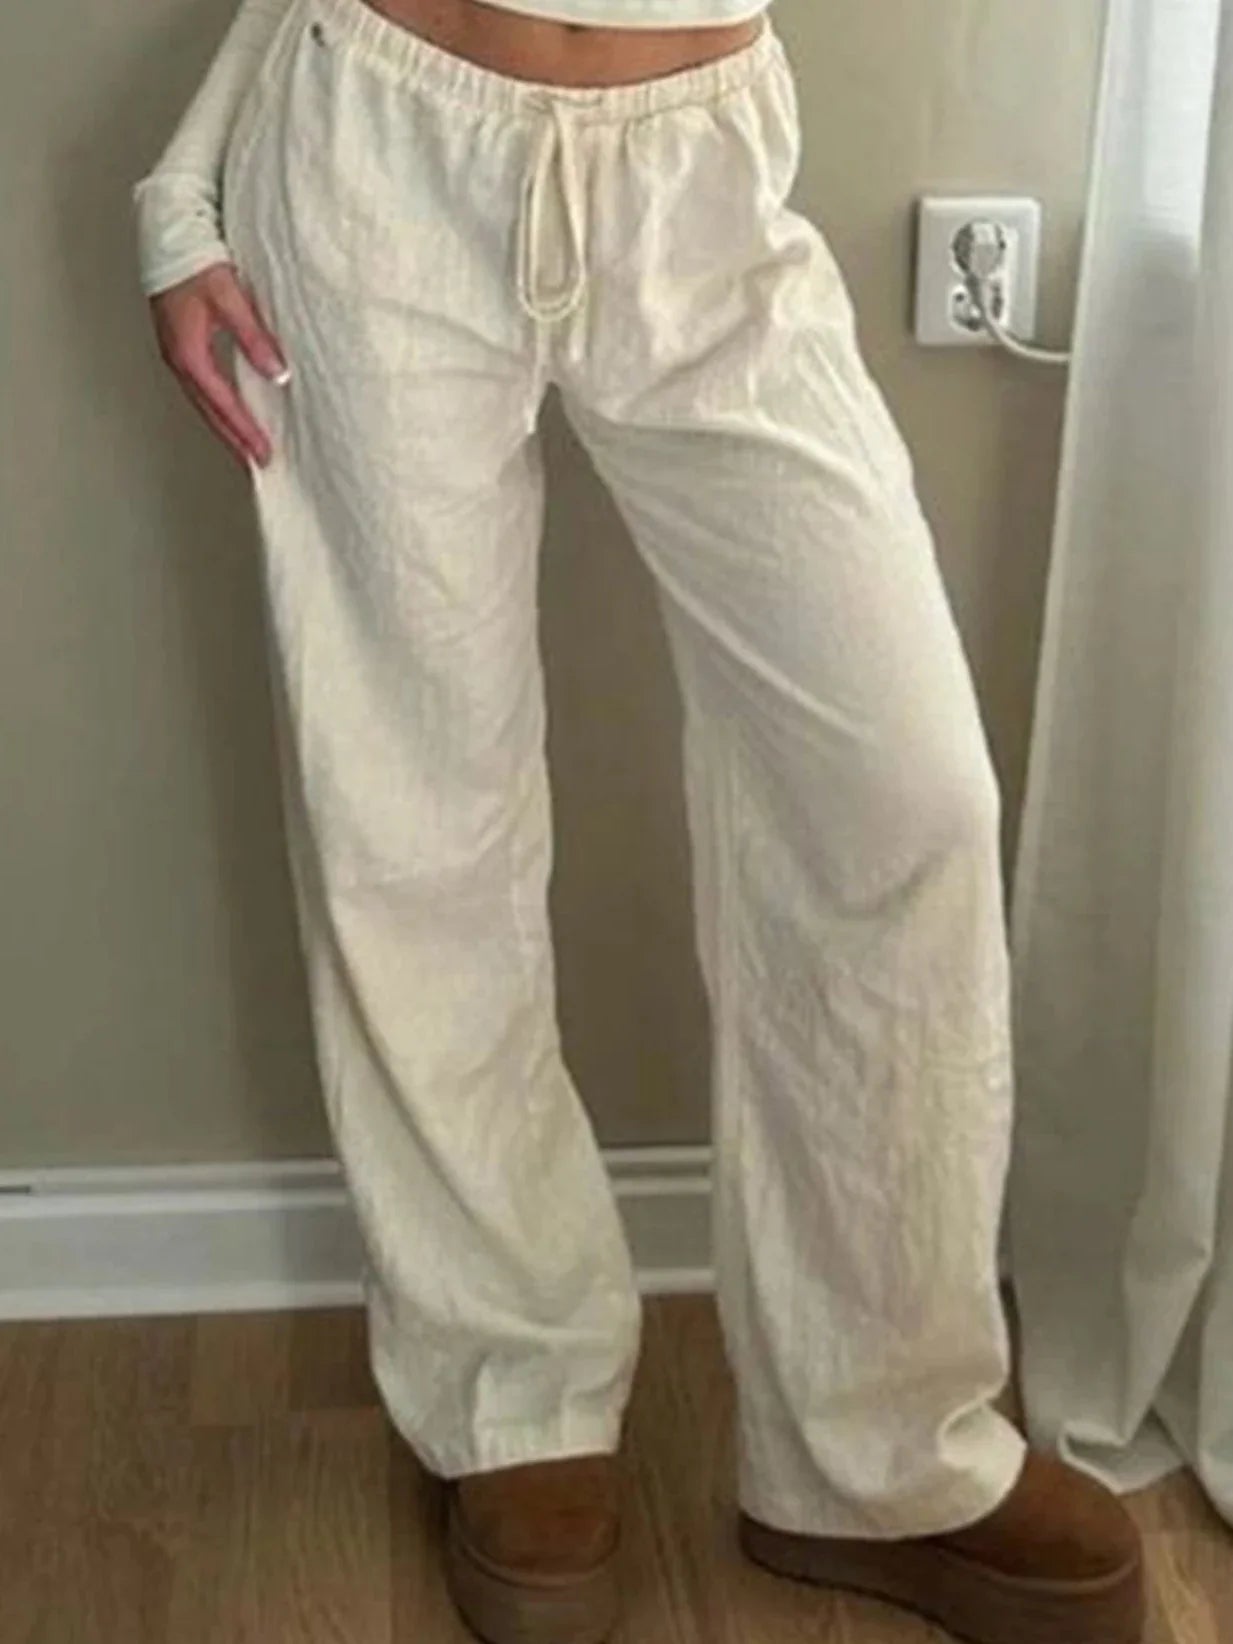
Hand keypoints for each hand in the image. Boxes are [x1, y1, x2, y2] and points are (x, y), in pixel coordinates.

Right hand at [150, 261, 289, 468]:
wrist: (168, 234)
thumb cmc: (195, 260)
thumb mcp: (230, 298)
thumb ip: (254, 337)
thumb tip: (278, 374)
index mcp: (188, 352)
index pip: (222, 404)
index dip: (244, 431)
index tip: (263, 454)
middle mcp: (178, 359)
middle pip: (209, 412)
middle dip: (234, 440)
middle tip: (257, 464)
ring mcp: (175, 353)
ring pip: (203, 402)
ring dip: (225, 426)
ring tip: (246, 448)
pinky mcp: (179, 345)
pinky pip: (201, 387)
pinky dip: (217, 406)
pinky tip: (232, 411)